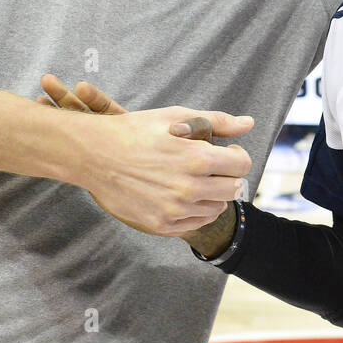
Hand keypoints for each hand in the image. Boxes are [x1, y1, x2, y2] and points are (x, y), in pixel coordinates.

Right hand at [37, 75, 253, 236]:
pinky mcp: (160, 225)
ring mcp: (175, 210)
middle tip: (210, 167)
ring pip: (216, 208)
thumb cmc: (135, 130)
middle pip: (234, 189)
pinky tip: (180, 194)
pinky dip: (195, 210)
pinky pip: (194, 223)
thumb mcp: (176, 117)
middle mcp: (190, 189)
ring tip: (193, 179)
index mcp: (198, 159)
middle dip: (227, 176)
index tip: (225, 152)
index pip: (242, 166)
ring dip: (212, 194)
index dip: (236, 156)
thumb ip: (217, 121)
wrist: (93, 154)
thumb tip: (249, 123)